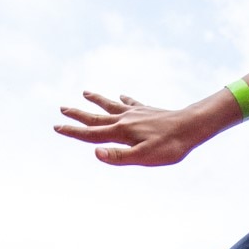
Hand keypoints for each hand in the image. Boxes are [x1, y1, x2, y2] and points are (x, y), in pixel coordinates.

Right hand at [53, 91, 214, 166]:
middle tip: (62, 109)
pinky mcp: (148, 110)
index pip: (91, 134)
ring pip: (111, 105)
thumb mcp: (145, 156)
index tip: (56, 127)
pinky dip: (124, 100)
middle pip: (97, 117)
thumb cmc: (170, 146)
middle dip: (78, 114)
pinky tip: (121, 96)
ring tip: (85, 92)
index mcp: (121, 132)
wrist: (192, 126)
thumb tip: (95, 154)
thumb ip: (120, 157)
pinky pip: (131, 103)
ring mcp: (136, 113)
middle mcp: (125, 119)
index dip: (73, 132)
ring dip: (97, 100)